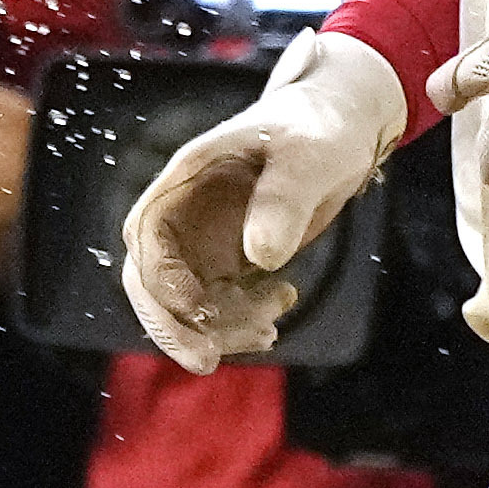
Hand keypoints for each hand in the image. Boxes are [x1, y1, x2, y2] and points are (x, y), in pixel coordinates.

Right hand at [119, 28, 403, 371]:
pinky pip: (217, 302)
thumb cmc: (320, 128)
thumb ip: (284, 199)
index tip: (196, 310)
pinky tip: (283, 303)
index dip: (160, 278)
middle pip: (151, 276)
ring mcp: (204, 235)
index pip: (148, 233)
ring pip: (186, 300)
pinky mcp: (227, 255)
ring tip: (270, 329)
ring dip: (218, 327)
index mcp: (189, 176)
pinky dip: (241, 319)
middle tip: (207, 362)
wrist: (340, 125)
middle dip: (173, 323)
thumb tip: (260, 256)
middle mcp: (186, 209)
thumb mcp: (309, 156)